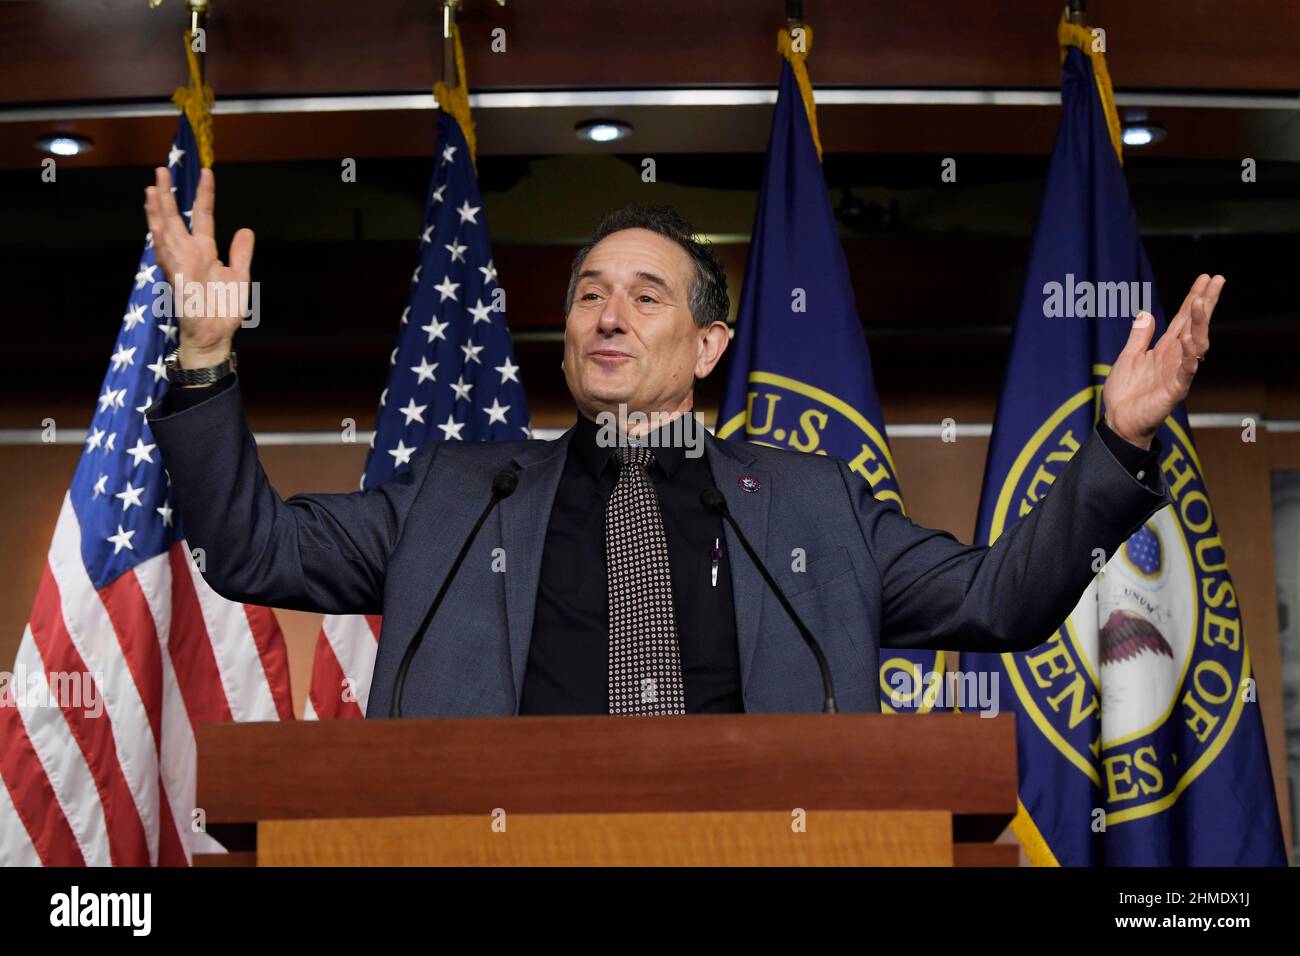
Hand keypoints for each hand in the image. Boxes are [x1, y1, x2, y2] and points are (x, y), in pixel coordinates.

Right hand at [143, 166, 253, 366]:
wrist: (216, 336)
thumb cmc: (223, 309)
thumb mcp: (240, 276)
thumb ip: (241, 253)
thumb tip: (245, 230)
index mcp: (204, 251)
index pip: (203, 216)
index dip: (204, 195)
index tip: (207, 173)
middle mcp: (188, 254)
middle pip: (175, 219)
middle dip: (168, 195)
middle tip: (161, 170)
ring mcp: (180, 265)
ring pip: (164, 233)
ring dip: (157, 212)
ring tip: (152, 190)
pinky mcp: (176, 280)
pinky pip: (166, 258)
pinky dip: (161, 241)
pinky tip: (156, 225)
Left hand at [1102, 274, 1221, 449]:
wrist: (1118, 420)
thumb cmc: (1125, 392)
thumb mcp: (1128, 356)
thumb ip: (1139, 337)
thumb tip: (1146, 314)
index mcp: (1166, 348)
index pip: (1184, 318)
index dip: (1194, 298)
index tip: (1206, 278)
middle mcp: (1176, 357)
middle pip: (1195, 325)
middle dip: (1206, 303)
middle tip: (1217, 280)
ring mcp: (1178, 372)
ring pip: (1196, 344)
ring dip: (1199, 324)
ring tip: (1201, 302)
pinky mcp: (1175, 389)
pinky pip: (1186, 370)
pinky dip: (1190, 355)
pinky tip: (1191, 339)